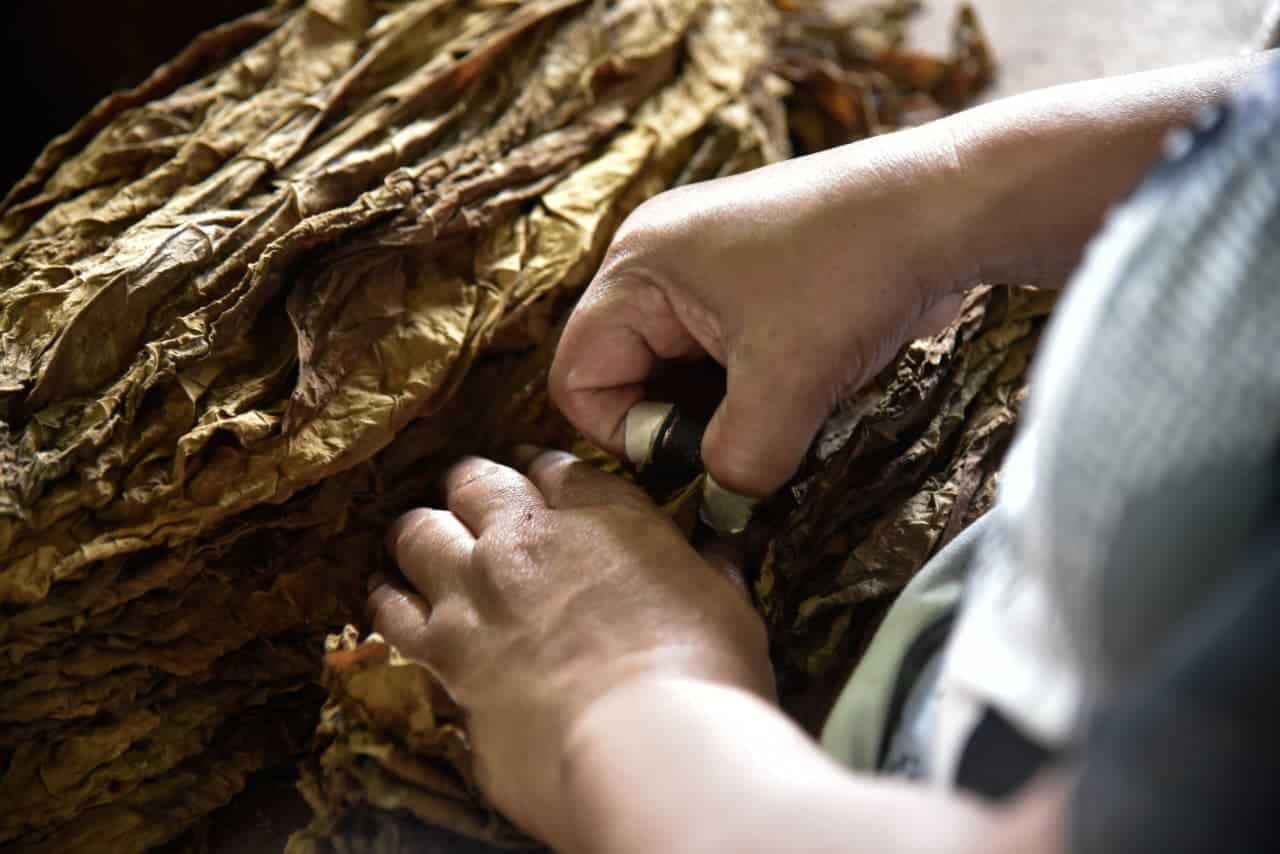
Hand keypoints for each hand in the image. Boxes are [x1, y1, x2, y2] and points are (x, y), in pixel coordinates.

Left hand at [368, 449, 773, 848]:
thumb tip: (726, 553)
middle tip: (475, 505)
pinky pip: (393, 610)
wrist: (648, 741)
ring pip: (420, 532)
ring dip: (422, 534)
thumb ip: (712, 572)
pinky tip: (391, 598)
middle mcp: (530, 538)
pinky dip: (390, 601)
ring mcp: (478, 590)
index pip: (554, 470)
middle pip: (475, 484)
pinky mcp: (446, 651)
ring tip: (423, 541)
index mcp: (603, 514)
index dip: (542, 475)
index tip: (538, 485)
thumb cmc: (705, 672)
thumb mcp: (728, 605)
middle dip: (473, 490)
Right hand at [550, 125, 968, 496]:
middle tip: (745, 435)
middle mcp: (656, 258)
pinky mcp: (747, 274)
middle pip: (626, 374)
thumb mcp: (788, 383)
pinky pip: (718, 349)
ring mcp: (703, 262)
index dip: (627, 433)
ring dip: (720, 405)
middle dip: (679, 420)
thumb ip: (739, 461)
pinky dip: (749, 382)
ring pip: (678, 368)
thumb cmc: (854, 273)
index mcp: (637, 268)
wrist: (945, 205)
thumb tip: (727, 504)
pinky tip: (799, 383)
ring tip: (781, 407)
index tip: (696, 452)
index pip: (578, 379)